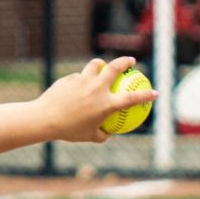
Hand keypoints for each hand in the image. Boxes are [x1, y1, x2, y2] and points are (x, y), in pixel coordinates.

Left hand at [36, 56, 158, 143]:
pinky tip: (74, 86)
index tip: (155, 93)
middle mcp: (98, 89)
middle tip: (130, 62)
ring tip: (101, 67)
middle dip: (126, 61)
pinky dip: (79, 80)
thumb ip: (102, 135)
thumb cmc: (68, 131)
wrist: (44, 120)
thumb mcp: (88, 137)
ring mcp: (83, 81)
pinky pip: (77, 77)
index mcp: (106, 104)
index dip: (146, 95)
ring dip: (101, 64)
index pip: (132, 98)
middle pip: (116, 67)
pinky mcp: (69, 79)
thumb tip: (110, 133)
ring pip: (95, 65)